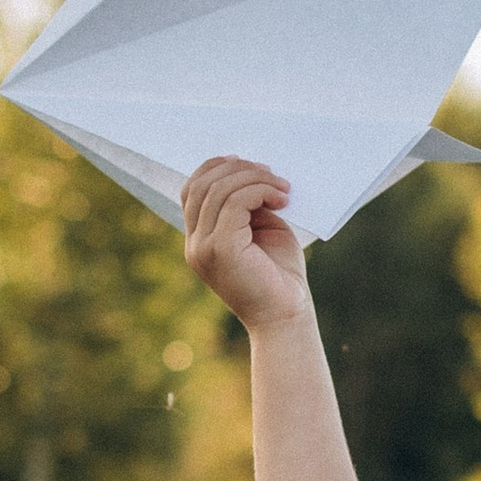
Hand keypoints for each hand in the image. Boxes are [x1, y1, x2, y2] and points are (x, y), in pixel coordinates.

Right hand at [181, 156, 308, 331]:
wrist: (287, 317)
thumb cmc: (280, 277)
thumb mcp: (262, 231)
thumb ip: (249, 205)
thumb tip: (252, 172)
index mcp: (200, 240)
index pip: (192, 190)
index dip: (217, 168)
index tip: (251, 164)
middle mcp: (195, 244)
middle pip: (201, 185)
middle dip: (238, 169)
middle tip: (272, 173)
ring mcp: (204, 248)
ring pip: (218, 190)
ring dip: (255, 179)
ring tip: (284, 188)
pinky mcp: (221, 250)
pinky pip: (234, 203)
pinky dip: (259, 192)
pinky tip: (281, 199)